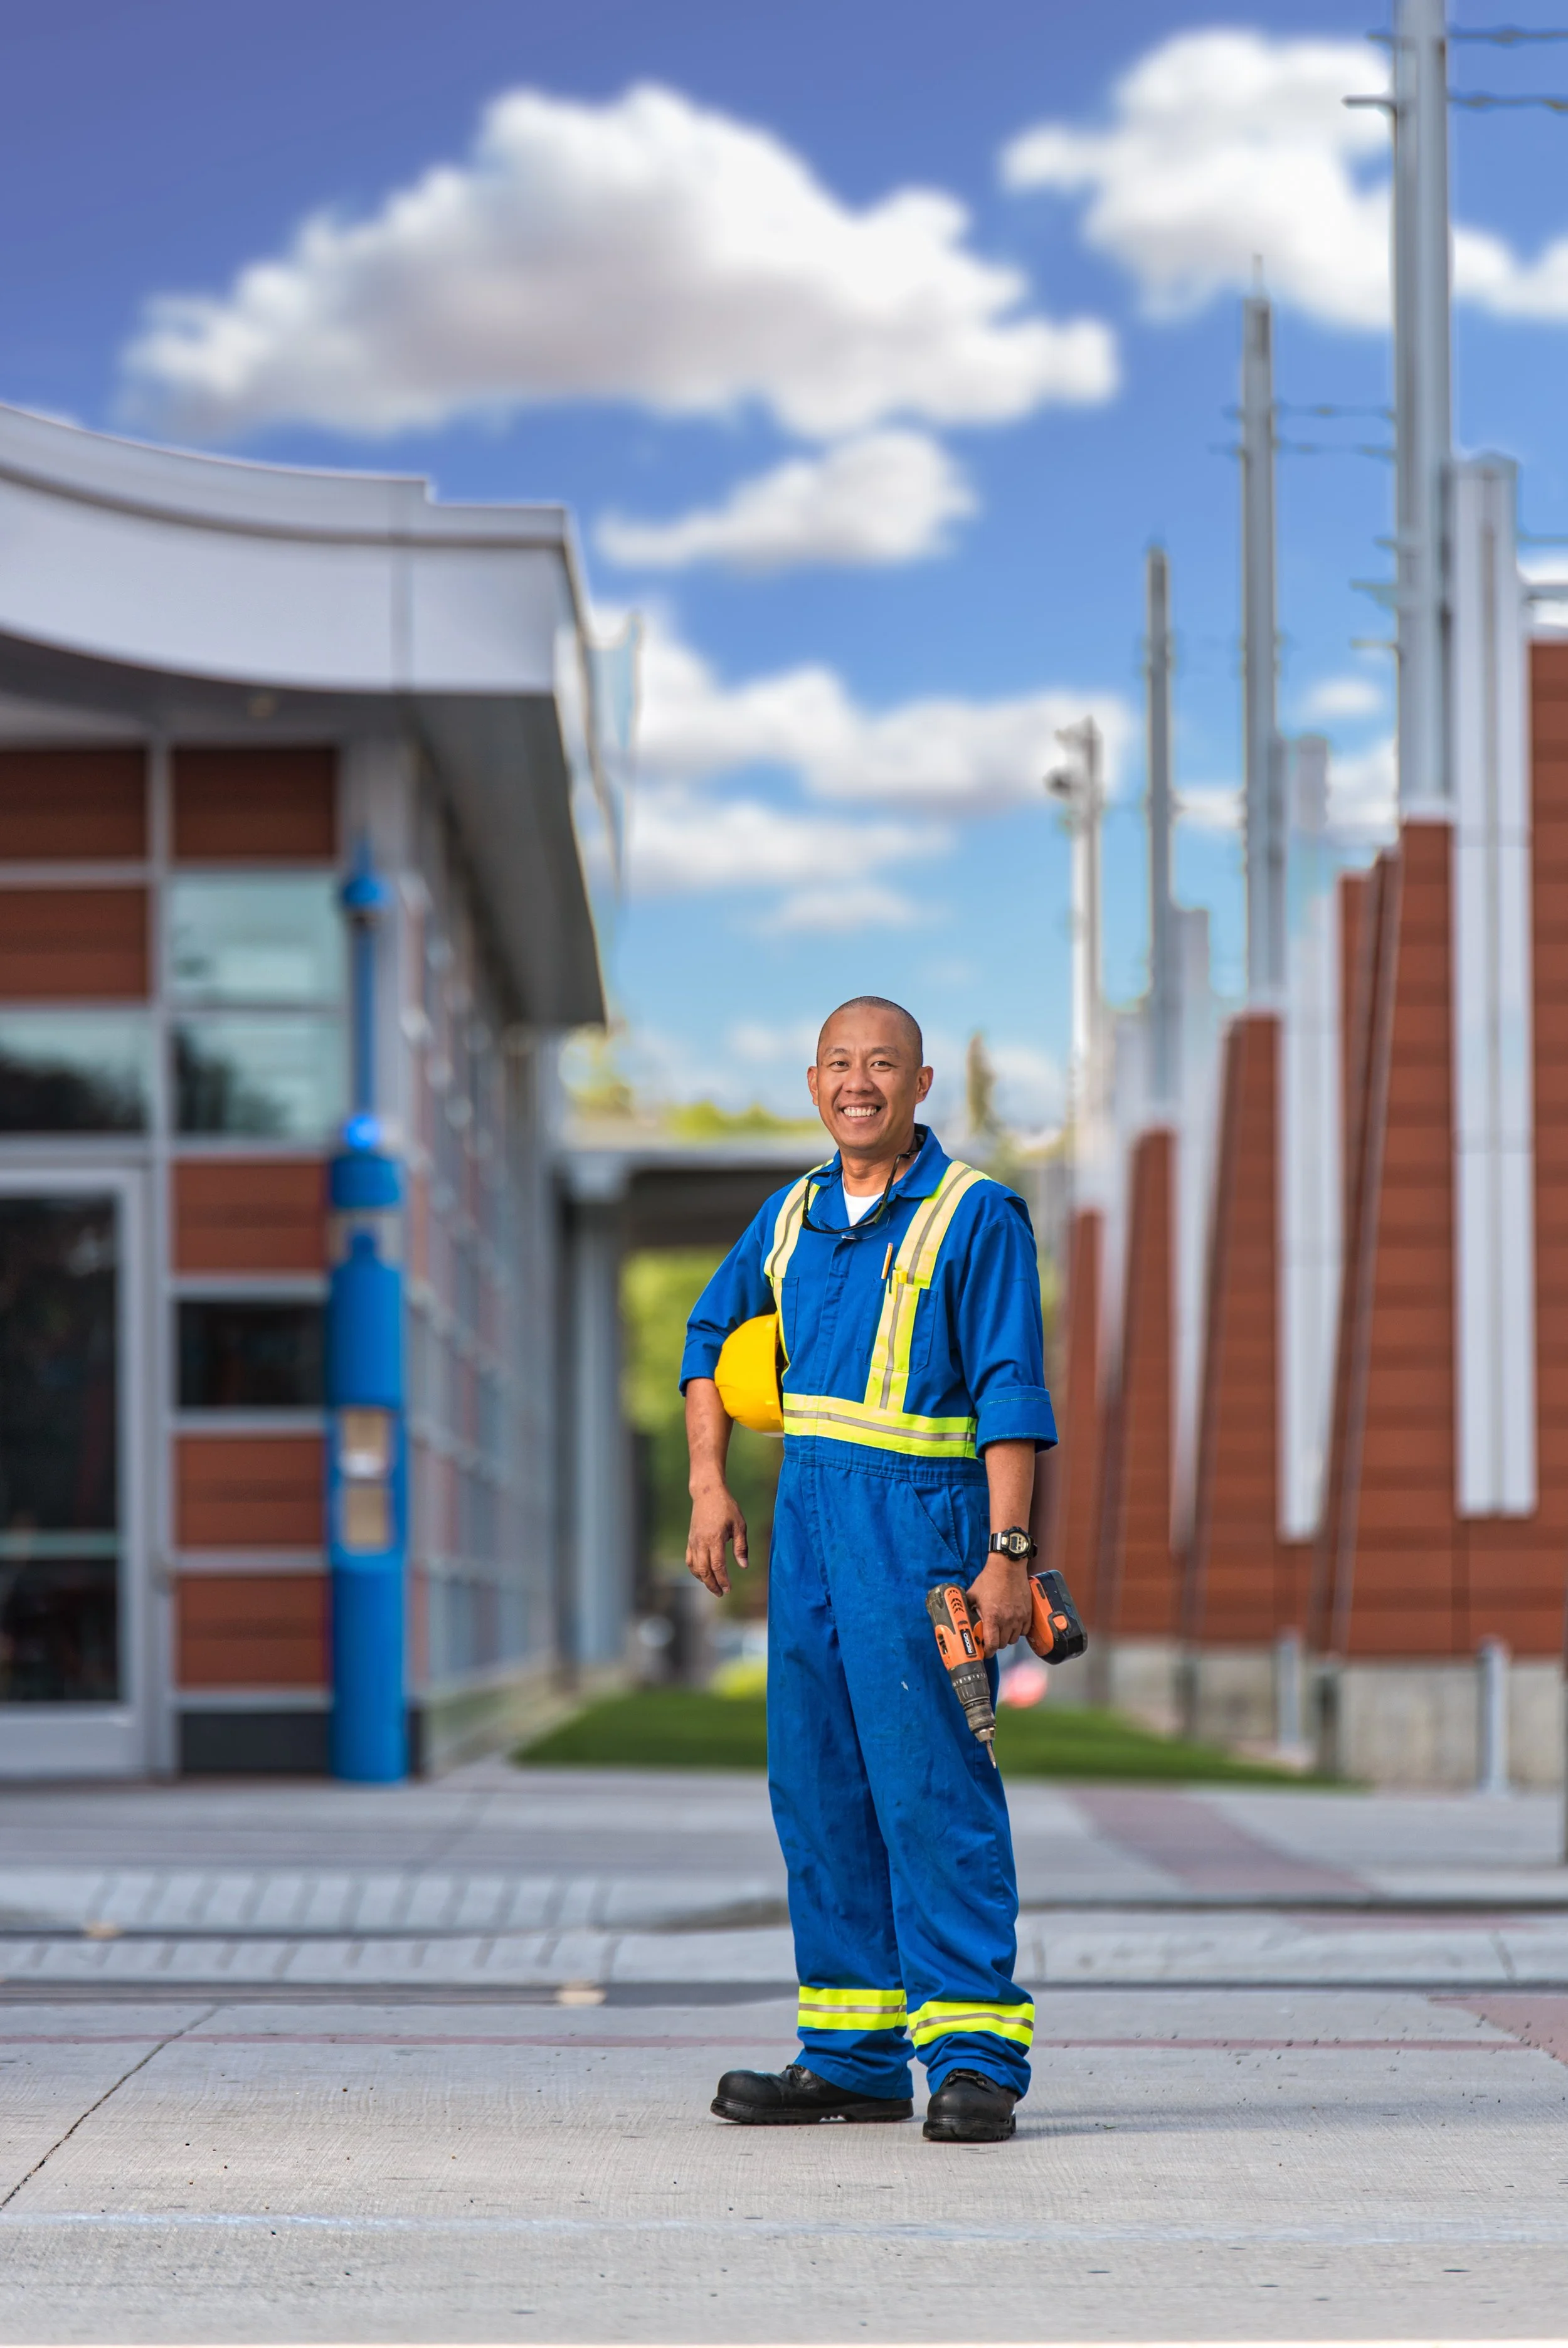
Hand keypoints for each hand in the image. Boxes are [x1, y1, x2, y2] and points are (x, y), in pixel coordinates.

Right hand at [686, 1481, 747, 1596]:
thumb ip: (741, 1546)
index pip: (718, 1566)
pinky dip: (695, 1571)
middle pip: (704, 1571)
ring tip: (713, 1587)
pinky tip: (702, 1576)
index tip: (729, 1589)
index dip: (723, 1580)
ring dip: (704, 1580)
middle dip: (712, 1585)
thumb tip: (744, 1566)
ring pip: (695, 1567)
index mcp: (715, 1539)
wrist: (707, 1493)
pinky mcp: (690, 1540)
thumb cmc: (726, 1507)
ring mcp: (693, 1542)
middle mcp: (701, 1542)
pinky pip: (689, 1560)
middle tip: (721, 1594)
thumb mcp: (739, 1525)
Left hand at [966, 1555, 1030, 1656]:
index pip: (992, 1644)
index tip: (984, 1652)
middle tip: (991, 1637)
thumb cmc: (990, 1579)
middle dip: (996, 1643)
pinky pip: (1024, 1631)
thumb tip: (961, 1616)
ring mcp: (1019, 1617)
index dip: (987, 1652)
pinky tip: (1012, 1625)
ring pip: (1014, 1639)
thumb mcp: (973, 1593)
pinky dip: (1018, 1631)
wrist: (1008, 1567)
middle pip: (1003, 1644)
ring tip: (1001, 1630)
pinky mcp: (1028, 1612)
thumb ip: (967, 1607)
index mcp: (992, 1617)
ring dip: (1007, 1637)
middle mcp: (1007, 1620)